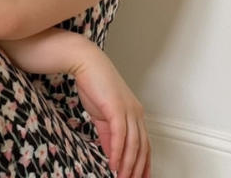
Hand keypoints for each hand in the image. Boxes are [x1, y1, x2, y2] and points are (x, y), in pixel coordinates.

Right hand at [72, 48, 150, 177]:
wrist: (86, 63)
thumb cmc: (94, 85)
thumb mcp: (103, 116)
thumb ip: (109, 136)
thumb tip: (113, 155)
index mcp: (135, 113)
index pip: (145, 144)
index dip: (144, 164)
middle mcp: (136, 113)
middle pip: (142, 148)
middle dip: (138, 169)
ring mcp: (129, 110)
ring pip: (134, 145)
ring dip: (128, 166)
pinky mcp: (117, 108)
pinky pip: (121, 136)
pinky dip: (118, 153)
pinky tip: (114, 164)